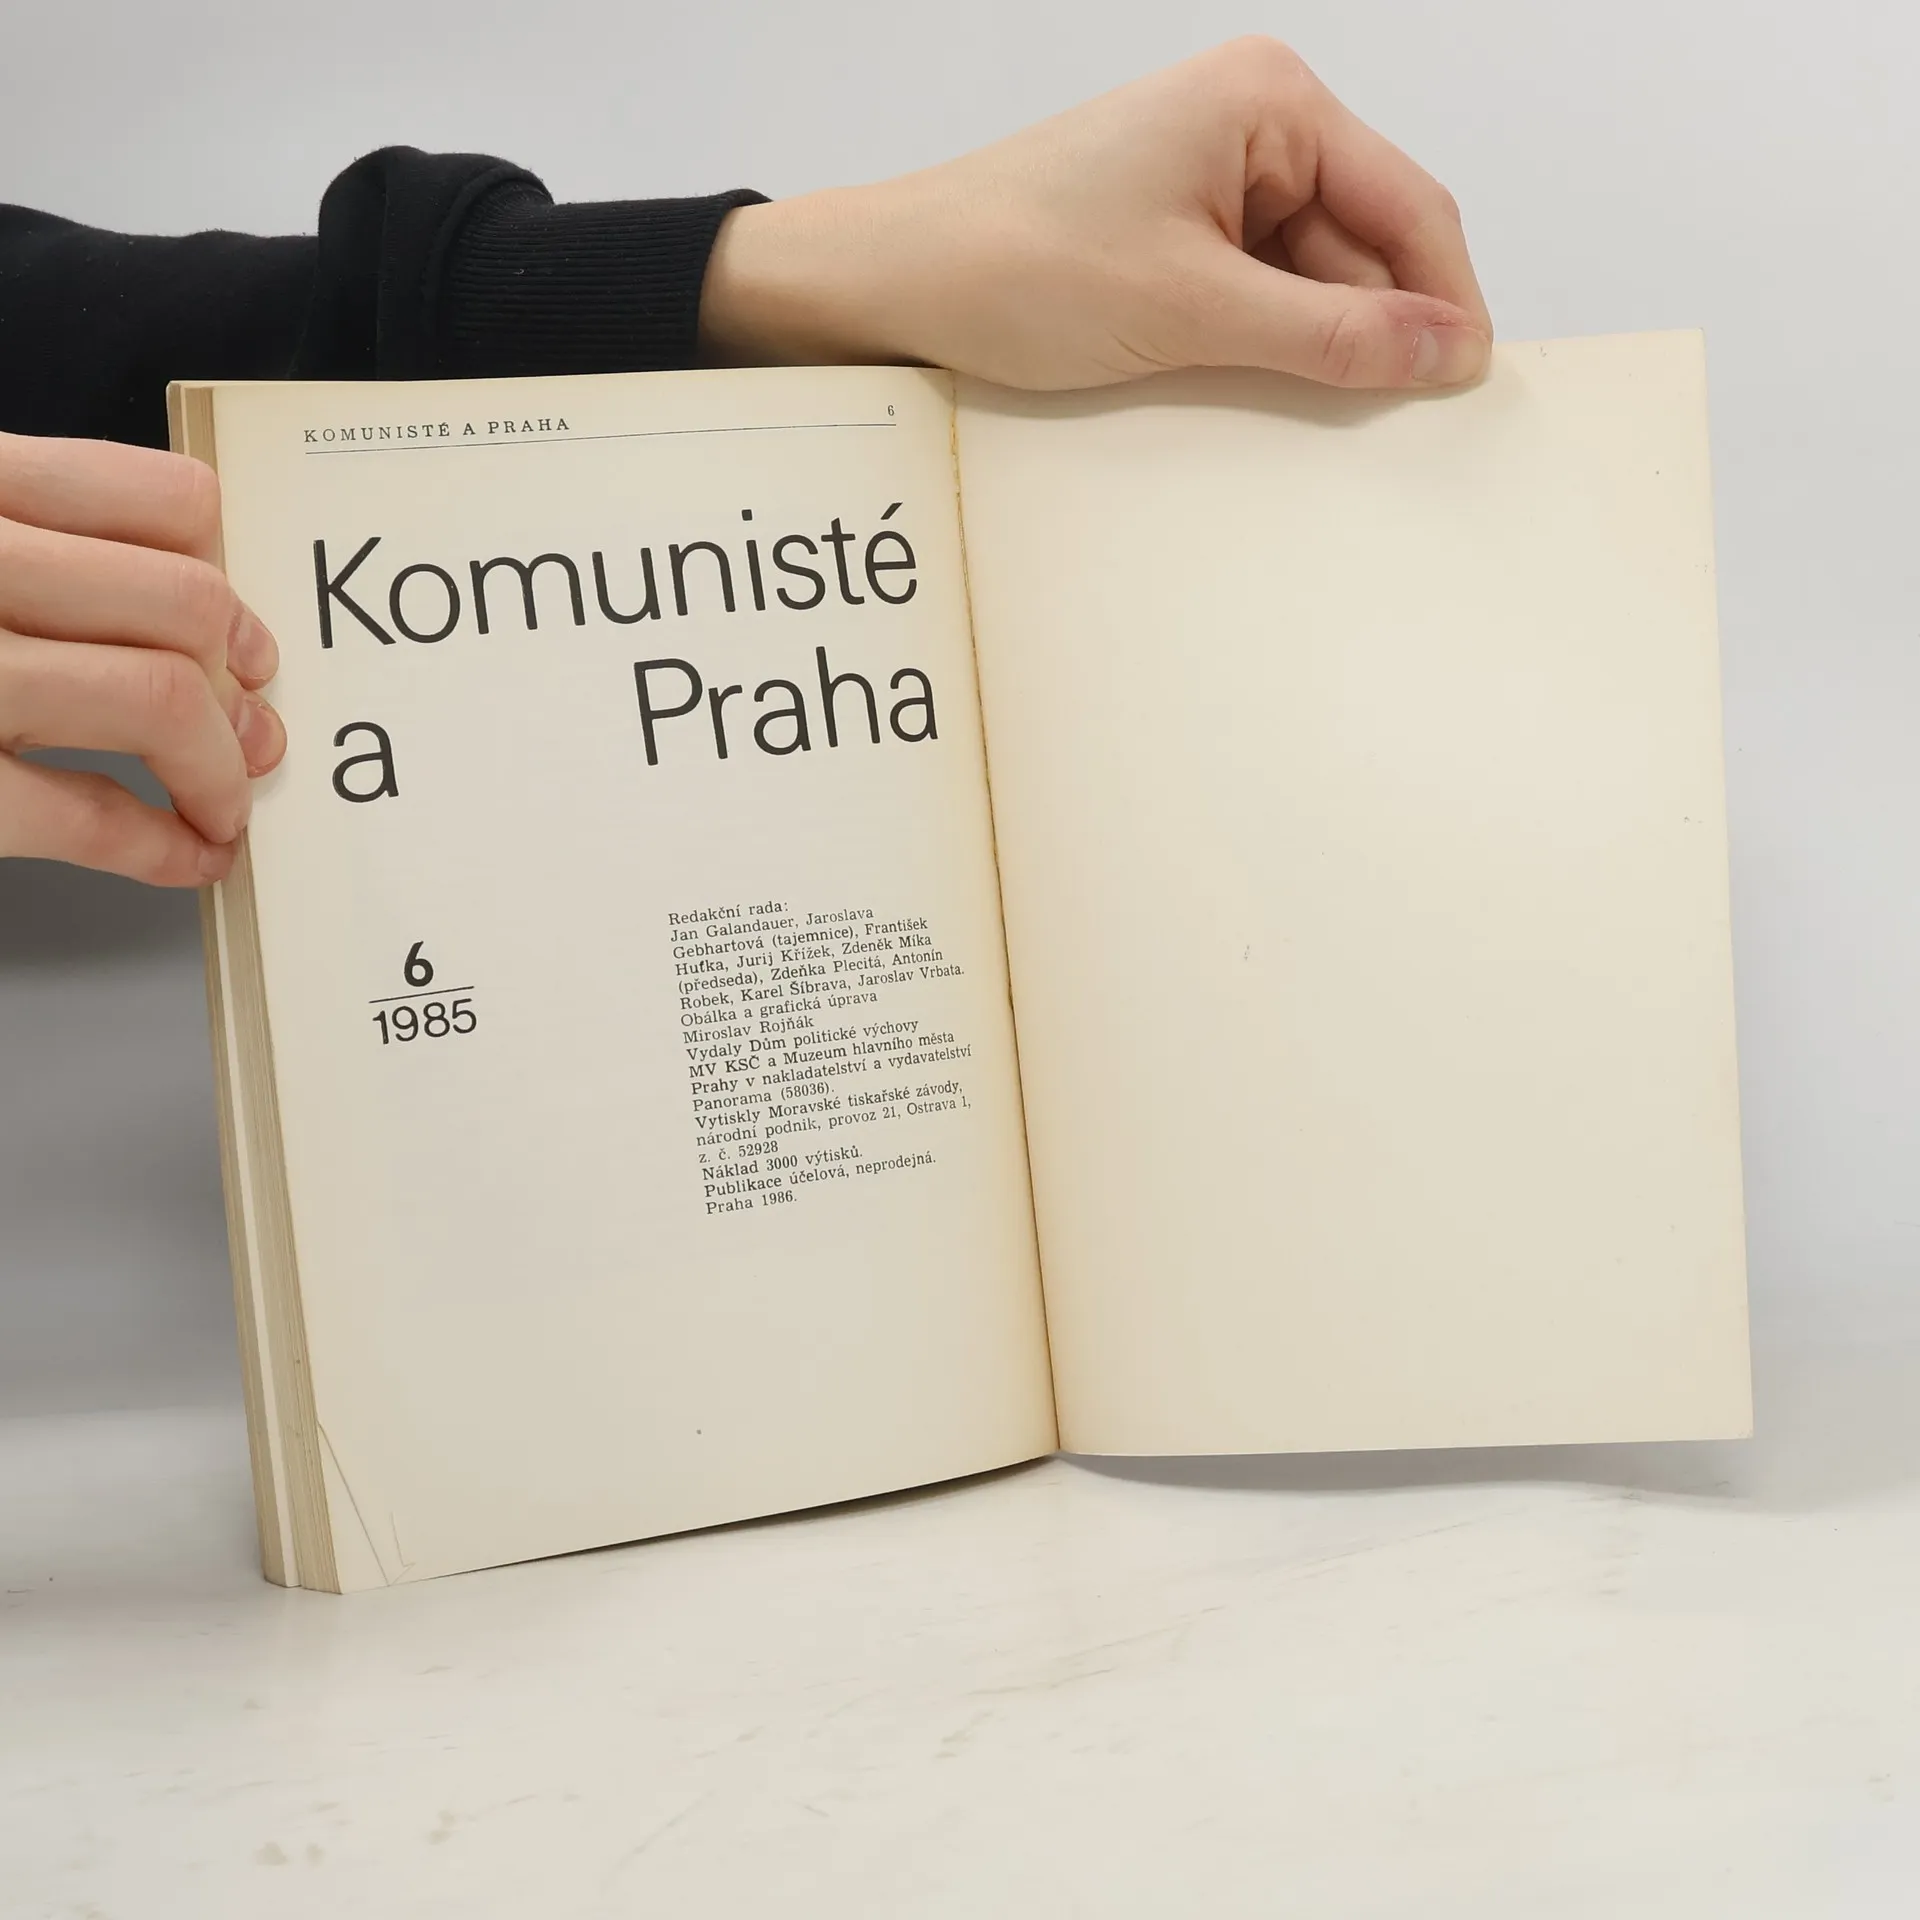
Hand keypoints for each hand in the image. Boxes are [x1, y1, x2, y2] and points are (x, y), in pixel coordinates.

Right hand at [0, 432, 285, 886]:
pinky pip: (86, 816)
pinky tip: (187, 855)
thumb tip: (195, 618)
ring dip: (220, 769)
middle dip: (243, 682)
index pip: (166, 500)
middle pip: (184, 603)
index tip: (249, 640)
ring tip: (225, 802)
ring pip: (160, 698)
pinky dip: (161, 847)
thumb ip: (40, 549)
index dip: (233, 580)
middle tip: (259, 731)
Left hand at [702, 37, 1490, 391]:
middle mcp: (1251, 126)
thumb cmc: (1015, 265)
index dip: (1446, 301)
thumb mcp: (1192, 311)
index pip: (1408, 205)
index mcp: (1270, 103)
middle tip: (1395, 432)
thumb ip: (1330, 333)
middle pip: (1365, 244)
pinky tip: (1256, 400)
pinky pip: (1255, 296)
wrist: (889, 285)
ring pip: (1311, 280)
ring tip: (1309, 424)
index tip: (1466, 388)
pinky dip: (1265, 351)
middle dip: (1377, 332)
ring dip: (1316, 351)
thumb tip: (1445, 352)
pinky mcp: (1174, 234)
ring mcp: (1210, 180)